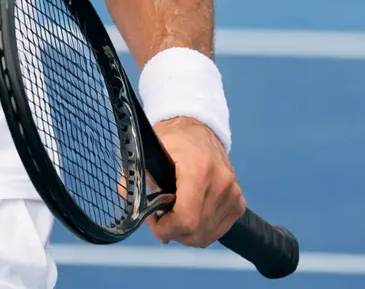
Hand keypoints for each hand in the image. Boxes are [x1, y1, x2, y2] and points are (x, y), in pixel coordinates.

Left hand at [146, 117, 245, 246]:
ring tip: (173, 215)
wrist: (198, 129)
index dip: (166, 229)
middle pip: (196, 231)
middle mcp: (220, 182)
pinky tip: (189, 215)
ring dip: (186, 233)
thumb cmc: (172, 140)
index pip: (187, 219)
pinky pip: (218, 230)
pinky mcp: (238, 201)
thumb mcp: (148, 150)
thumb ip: (135, 174)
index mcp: (198, 169)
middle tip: (160, 218)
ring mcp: (233, 193)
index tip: (154, 221)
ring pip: (206, 235)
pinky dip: (201, 230)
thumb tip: (125, 194)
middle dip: (172, 232)